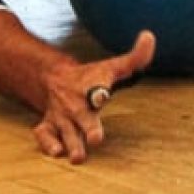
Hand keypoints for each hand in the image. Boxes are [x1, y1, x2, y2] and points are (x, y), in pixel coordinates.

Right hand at [32, 31, 154, 163]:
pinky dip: (47, 142)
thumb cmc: (91, 77)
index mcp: (91, 88)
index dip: (99, 91)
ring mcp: (61, 116)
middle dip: (89, 127)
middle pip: (82, 116)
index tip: (103, 93)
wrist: (53, 78)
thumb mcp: (111, 67)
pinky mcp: (48, 125)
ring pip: (65, 132)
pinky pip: (44, 134)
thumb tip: (150, 36)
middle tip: (96, 139)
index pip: (96, 89)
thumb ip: (134, 58)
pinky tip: (56, 151)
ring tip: (78, 158)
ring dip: (71, 143)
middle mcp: (76, 103)